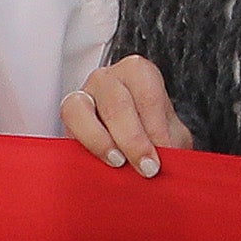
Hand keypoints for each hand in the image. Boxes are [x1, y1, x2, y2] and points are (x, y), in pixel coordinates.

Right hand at [64, 54, 191, 177]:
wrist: (133, 155)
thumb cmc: (152, 139)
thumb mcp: (171, 137)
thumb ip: (173, 144)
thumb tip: (173, 159)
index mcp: (138, 74)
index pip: (147, 92)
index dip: (156, 125)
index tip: (163, 152)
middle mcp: (108, 79)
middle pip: (116, 102)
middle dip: (133, 139)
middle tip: (147, 167)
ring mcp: (83, 95)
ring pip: (81, 108)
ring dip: (101, 140)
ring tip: (118, 162)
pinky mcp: (67, 118)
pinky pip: (67, 124)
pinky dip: (84, 144)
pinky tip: (98, 162)